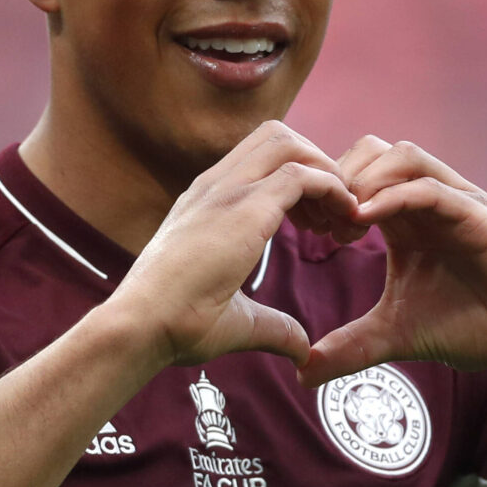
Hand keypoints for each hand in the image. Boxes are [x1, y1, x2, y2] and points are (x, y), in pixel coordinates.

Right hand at [110, 121, 365, 369]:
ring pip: (290, 144)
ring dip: (327, 172)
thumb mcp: (235, 319)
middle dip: (316, 164)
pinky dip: (334, 189)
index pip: (259, 160)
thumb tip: (301, 349)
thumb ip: (273, 326)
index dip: (298, 180)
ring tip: (343, 217)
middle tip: (333, 215)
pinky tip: (345, 220)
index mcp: (205, 202)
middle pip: (277, 137)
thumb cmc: (174, 327)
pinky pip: (302, 174)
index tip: (315, 225)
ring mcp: (227, 191)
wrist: (140, 327)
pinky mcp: (244, 207)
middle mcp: (215, 186)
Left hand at [301, 137, 486, 386]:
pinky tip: (365, 222)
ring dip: (364, 179)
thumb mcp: (398, 336)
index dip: (321, 195)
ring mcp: (455, 200)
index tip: (302, 231)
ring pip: (401, 155)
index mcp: (404, 218)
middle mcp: (427, 200)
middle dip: (335, 178)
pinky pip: (431, 187)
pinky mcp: (479, 213)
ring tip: (342, 221)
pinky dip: (394, 196)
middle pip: (369, 150)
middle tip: (317, 223)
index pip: (353, 177)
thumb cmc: (475, 326)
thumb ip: (351, 348)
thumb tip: (302, 373)